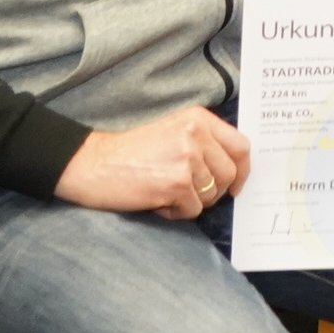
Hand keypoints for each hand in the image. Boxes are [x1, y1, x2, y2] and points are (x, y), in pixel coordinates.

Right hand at [53, 106, 250, 219]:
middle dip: (213, 191)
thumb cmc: (131, 152)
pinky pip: (192, 210)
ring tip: (165, 193)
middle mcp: (197, 134)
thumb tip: (235, 169)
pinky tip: (156, 202)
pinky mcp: (177, 183)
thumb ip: (204, 142)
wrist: (91, 164)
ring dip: (190, 202)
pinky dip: (175, 213)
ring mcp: (188, 158)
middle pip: (229, 174)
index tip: (235, 185)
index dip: (242, 170)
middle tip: (187, 194)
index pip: (241, 146)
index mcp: (199, 119)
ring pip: (211, 195)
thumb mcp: (174, 132)